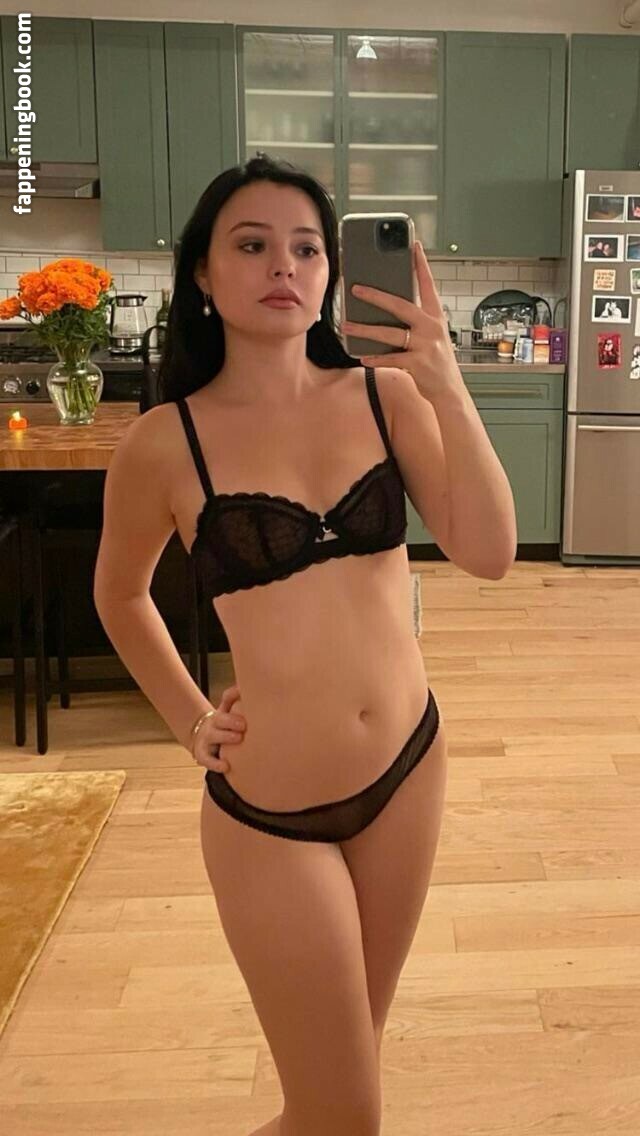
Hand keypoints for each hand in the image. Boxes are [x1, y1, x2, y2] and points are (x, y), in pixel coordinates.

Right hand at [191, 683, 246, 772]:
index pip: (225, 708)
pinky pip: (208, 760)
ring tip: (239, 739)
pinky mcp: (203, 755)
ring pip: (214, 738)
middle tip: (244, 726)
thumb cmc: (224, 725)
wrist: (202, 738)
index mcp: (220, 716)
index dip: (233, 710)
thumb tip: (242, 687)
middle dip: (231, 722)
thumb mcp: (227, 711)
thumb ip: (234, 698)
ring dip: (225, 738)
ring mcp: (207, 741)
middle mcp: (212, 726)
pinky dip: (216, 764)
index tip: (245, 714)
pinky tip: (226, 767)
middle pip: (220, 721)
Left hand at [340, 240, 465, 403]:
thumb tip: (387, 310)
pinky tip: (363, 357)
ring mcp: (425, 345)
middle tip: (356, 289)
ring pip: (390, 333)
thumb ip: (416, 323)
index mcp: (436, 317)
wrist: (449, 391)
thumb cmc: (437, 362)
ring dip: (365, 329)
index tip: (414, 245)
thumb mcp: (433, 337)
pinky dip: (376, 359)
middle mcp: (431, 328)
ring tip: (348, 325)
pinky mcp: (418, 364)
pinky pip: (391, 358)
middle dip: (376, 296)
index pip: (428, 285)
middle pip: (400, 305)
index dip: (421, 264)